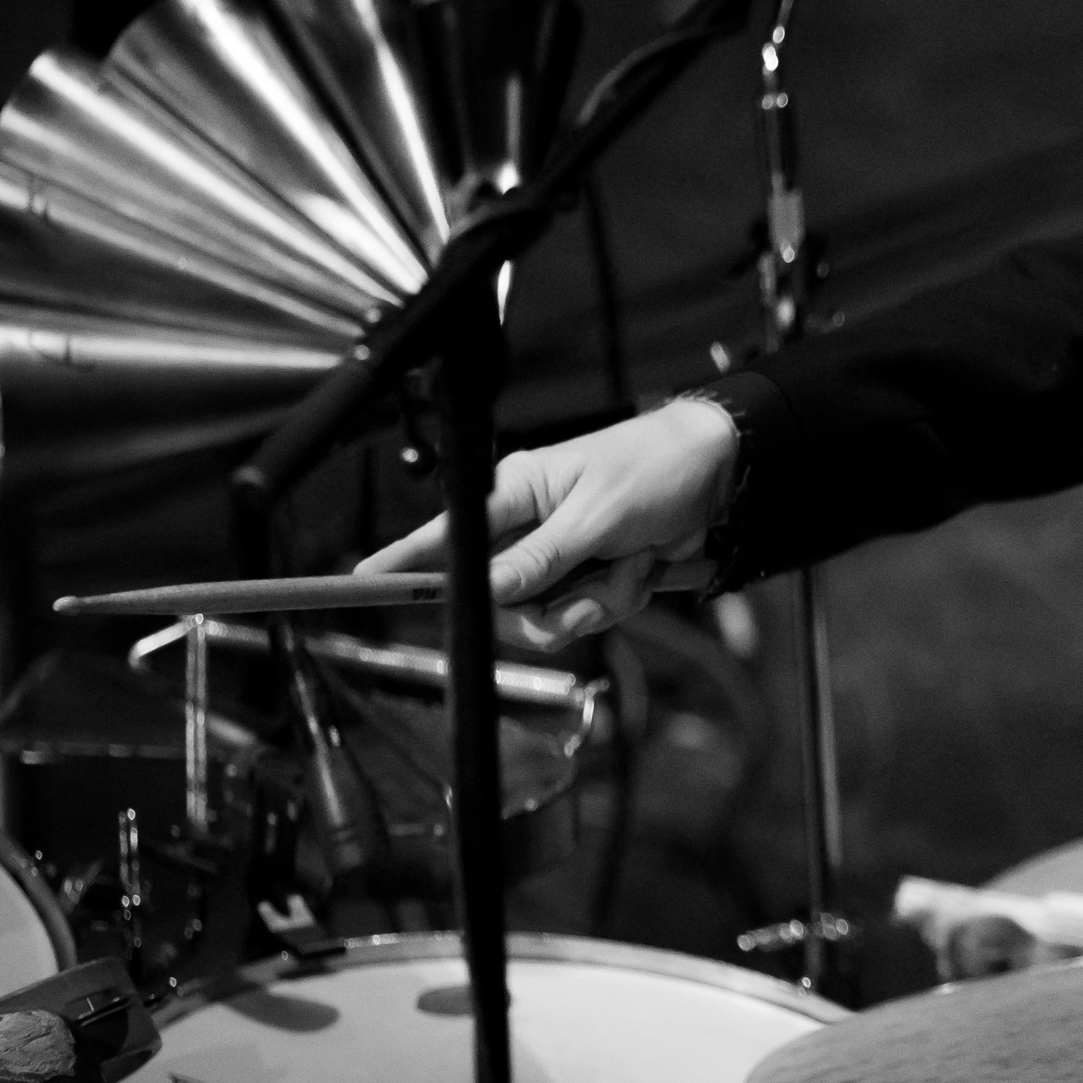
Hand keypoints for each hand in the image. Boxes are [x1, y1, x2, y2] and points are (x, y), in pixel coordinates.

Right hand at [356, 396, 737, 643]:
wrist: (719, 472)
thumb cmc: (655, 468)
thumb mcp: (597, 515)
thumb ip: (543, 557)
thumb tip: (489, 590)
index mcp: (518, 493)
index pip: (447, 535)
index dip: (405, 561)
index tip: (362, 582)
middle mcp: (532, 527)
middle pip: (502, 599)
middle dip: (551, 603)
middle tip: (589, 581)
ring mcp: (564, 556)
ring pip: (550, 614)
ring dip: (597, 599)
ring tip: (630, 561)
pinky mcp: (595, 574)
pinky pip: (590, 612)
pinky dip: (622, 596)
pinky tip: (644, 563)